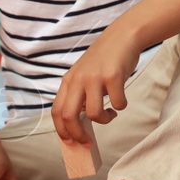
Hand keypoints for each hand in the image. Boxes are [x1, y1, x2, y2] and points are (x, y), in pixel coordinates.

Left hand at [52, 28, 140, 142]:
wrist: (122, 36)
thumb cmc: (104, 59)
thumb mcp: (84, 75)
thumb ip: (79, 95)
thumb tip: (80, 123)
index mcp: (69, 81)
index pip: (57, 111)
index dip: (61, 130)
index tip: (69, 143)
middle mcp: (78, 79)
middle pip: (69, 116)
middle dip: (78, 135)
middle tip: (88, 143)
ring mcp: (95, 77)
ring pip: (95, 114)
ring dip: (105, 120)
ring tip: (110, 114)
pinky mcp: (113, 76)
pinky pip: (117, 104)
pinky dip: (120, 107)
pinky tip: (121, 99)